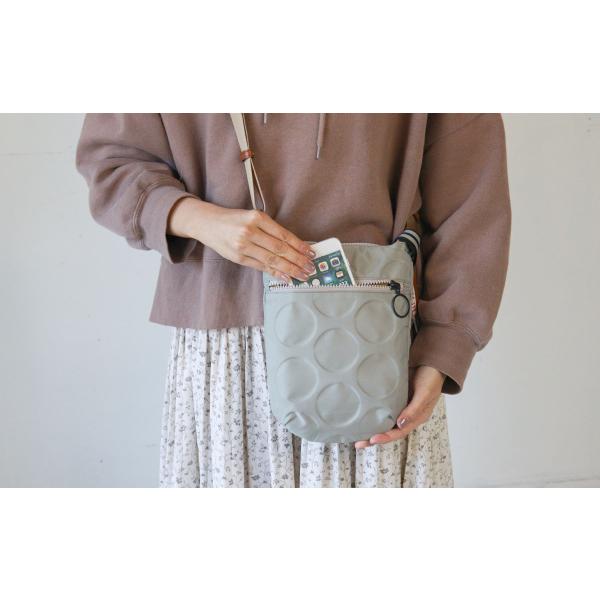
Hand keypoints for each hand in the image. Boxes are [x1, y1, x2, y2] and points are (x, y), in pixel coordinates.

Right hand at [168, 197, 315, 281]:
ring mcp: (243, 245)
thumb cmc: (234, 220)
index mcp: (257, 217)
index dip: (299, 245)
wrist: (207, 223)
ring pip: (272, 259)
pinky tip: (286, 277)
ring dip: (290, 269)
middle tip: (311, 268)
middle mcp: (250, 231)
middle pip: (280, 248)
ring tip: (302, 275)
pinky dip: (275, 273)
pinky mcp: (238, 257)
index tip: (311, 253)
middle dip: (298, 260)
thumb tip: (294, 246)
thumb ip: (271, 230)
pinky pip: (260, 267)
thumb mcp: (252, 217)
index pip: (283, 234)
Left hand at [354, 366, 445, 448]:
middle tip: (358, 444)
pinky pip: (382, 406)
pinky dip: (372, 410)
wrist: (431, 362)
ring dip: (371, 426)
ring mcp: (399, 405)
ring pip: (384, 419)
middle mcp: (406, 414)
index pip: (399, 432)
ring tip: (356, 432)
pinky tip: (361, 411)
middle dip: (374, 437)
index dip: (386, 437)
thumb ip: (414, 410)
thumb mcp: (425, 394)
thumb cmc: (431, 379)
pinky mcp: (393, 395)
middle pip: (389, 429)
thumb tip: (400, 424)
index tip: (373, 440)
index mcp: (416, 418)